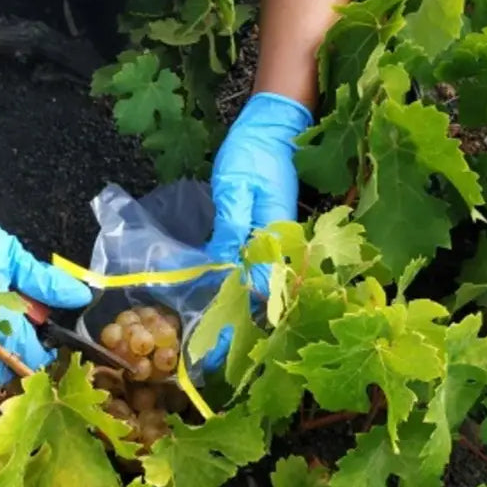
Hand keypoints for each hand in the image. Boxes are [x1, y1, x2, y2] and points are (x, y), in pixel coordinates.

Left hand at [202, 92, 312, 368]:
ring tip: (206, 344)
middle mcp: (280, 246)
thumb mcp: (236, 188)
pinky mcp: (264, 235)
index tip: (217, 353)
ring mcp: (274, 242)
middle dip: (235, 330)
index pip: (261, 292)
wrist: (274, 125)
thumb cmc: (256, 152)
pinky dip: (233, 289)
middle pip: (261, 298)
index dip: (239, 324)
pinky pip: (250, 270)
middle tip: (205, 361)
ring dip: (233, 314)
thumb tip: (222, 269)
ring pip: (255, 287)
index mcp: (277, 238)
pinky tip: (215, 305)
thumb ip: (231, 228)